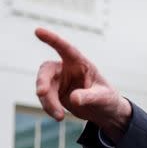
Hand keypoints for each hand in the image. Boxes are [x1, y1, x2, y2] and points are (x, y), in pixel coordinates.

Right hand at [35, 27, 130, 141]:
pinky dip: (49, 107)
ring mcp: (59, 81)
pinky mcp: (54, 92)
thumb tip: (74, 99)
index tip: (38, 30)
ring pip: (44, 87)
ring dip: (48, 101)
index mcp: (81, 64)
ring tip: (59, 116)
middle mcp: (67, 69)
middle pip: (47, 70)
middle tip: (41, 94)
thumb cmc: (108, 99)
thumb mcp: (103, 98)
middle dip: (42, 81)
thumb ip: (89, 97)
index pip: (66, 49)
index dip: (53, 39)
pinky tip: (58, 116)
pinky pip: (45, 98)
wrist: (104, 112)